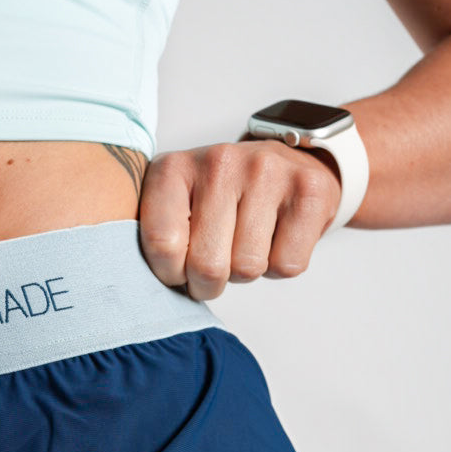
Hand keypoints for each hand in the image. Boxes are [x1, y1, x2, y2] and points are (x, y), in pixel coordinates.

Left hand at [136, 139, 342, 300]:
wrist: (288, 163)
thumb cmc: (220, 200)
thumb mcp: (174, 208)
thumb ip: (153, 240)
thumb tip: (141, 290)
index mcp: (173, 168)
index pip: (162, 248)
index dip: (172, 274)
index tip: (180, 264)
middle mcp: (218, 161)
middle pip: (207, 266)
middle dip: (210, 282)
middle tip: (216, 262)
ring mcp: (266, 170)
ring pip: (248, 268)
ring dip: (246, 272)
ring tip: (246, 241)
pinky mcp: (309, 189)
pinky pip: (286, 265)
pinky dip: (280, 265)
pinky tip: (275, 235)